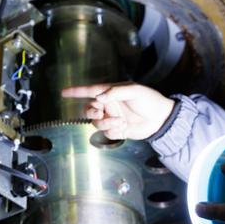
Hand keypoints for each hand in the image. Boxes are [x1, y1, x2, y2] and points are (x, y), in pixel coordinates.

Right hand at [60, 82, 175, 139]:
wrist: (161, 119)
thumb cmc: (149, 100)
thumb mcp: (134, 90)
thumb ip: (115, 92)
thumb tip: (99, 97)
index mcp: (111, 93)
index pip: (90, 91)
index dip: (76, 92)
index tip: (63, 92)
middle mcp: (109, 105)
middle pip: (88, 109)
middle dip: (91, 112)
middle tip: (100, 112)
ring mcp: (112, 118)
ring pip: (96, 123)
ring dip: (105, 122)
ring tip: (120, 121)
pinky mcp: (116, 130)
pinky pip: (106, 132)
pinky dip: (112, 130)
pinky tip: (124, 127)